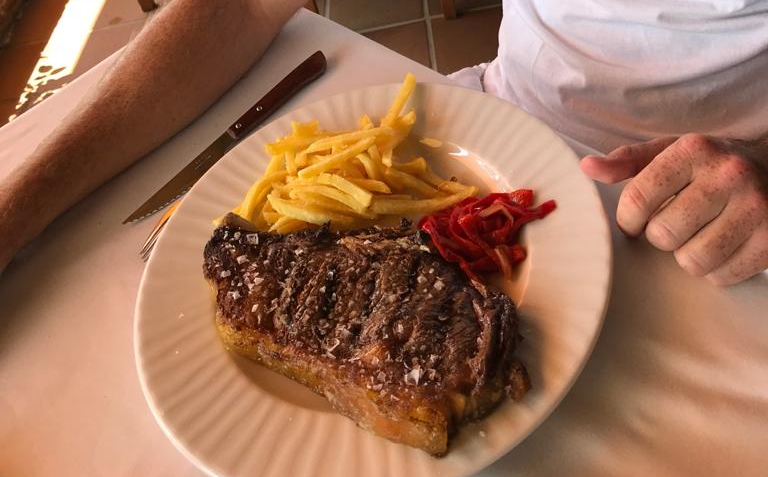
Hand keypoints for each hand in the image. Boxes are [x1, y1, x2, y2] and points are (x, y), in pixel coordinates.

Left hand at [580, 134, 767, 285]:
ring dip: (688, 256)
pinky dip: (716, 270)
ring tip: (700, 235)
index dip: (628, 220)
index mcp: (694, 149)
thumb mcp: (671, 153)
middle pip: (663, 235)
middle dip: (661, 236)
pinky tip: (725, 246)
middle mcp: (729, 174)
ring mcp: (757, 208)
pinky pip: (722, 276)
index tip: (634, 222)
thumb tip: (587, 167)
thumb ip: (628, 162)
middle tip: (677, 225)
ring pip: (692, 261)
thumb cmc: (711, 166)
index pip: (637, 199)